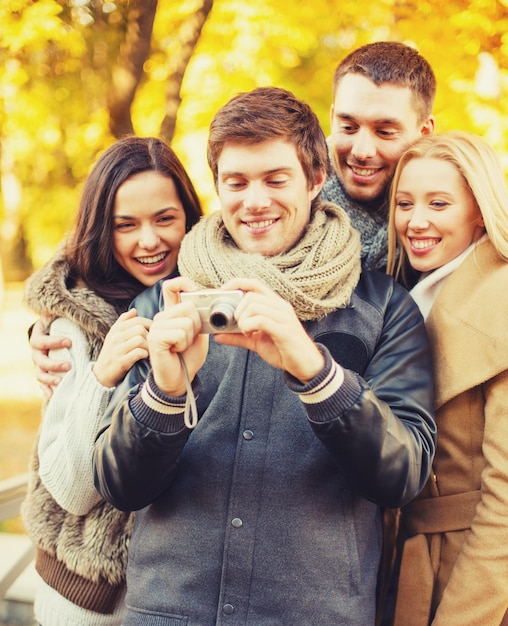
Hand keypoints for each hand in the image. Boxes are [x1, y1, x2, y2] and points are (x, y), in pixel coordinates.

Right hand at [30, 316, 70, 397]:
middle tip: (69, 366)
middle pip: (39, 361)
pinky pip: (43, 385)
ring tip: (62, 383)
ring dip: (50, 380)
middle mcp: (36, 352)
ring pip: (40, 375)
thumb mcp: (62, 316)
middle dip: (53, 364)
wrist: (57, 331)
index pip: (40, 341)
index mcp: (38, 336)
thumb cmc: (62, 322)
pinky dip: (48, 390)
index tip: (70, 342)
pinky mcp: (45, 374)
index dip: (53, 342)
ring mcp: (39, 364)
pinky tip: (54, 395)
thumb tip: (79, 309)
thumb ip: (68, 314)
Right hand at [93, 309, 151, 387]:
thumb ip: (124, 321)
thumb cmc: (112, 352)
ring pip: (140, 340)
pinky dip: (144, 355)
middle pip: (140, 329)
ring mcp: (117, 349)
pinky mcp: (120, 361)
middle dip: (149, 336)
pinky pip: (138, 353)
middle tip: (153, 343)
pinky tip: (144, 357)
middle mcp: (115, 337)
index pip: (138, 320)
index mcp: (116, 329)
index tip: (154, 332)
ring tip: (149, 351)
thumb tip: (134, 310)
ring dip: (148, 346)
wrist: (102, 374)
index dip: (150, 325)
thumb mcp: (115, 335)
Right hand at [148, 277, 208, 395]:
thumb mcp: (199, 333)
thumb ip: (199, 317)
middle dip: (197, 325)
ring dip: (190, 337)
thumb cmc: (188, 356)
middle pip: (187, 306)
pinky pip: (179, 333)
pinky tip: (175, 351)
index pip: (171, 287)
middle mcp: (160, 317)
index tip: (195, 289)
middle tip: (188, 339)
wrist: (180, 379)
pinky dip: (183, 344)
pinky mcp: (154, 338)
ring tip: (181, 346)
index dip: (183, 282)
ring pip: (186, 321)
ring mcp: (155, 327)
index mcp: (171, 313)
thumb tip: (205, 303)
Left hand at [214, 278, 324, 381]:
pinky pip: (260, 321)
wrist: (306, 365)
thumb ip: (238, 336)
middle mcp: (281, 306)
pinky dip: (248, 326)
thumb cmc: (284, 350)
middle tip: (237, 324)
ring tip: (245, 332)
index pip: (254, 283)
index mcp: (275, 304)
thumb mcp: (257, 342)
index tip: (222, 293)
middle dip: (237, 310)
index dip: (236, 284)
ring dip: (242, 320)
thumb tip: (217, 335)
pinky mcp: (285, 331)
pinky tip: (250, 334)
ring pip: (254, 306)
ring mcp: (284, 317)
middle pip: (250, 295)